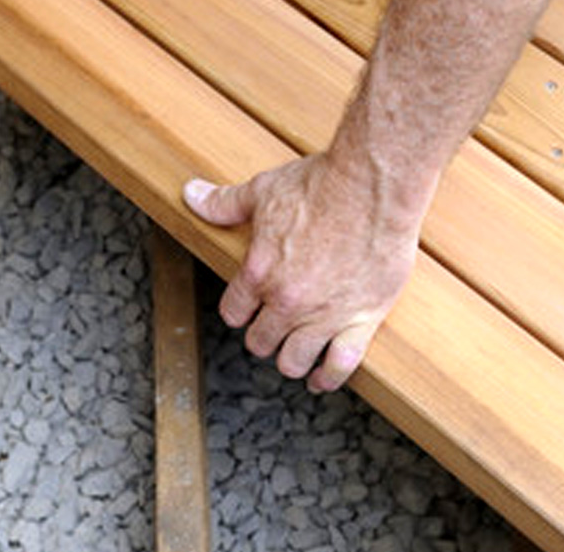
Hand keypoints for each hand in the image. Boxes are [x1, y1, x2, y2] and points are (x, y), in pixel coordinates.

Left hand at [183, 153, 422, 392]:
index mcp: (257, 273)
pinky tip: (321, 378)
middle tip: (273, 328)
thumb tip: (191, 194)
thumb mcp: (262, 191)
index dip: (240, 311)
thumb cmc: (319, 185)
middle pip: (261, 341)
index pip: (234, 313)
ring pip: (294, 360)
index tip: (248, 308)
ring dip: (291, 359)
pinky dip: (328, 377)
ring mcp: (323, 315)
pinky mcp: (361, 319)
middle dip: (264, 336)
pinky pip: (340, 364)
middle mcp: (286, 301)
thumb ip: (224, 203)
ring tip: (295, 353)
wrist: (372, 186)